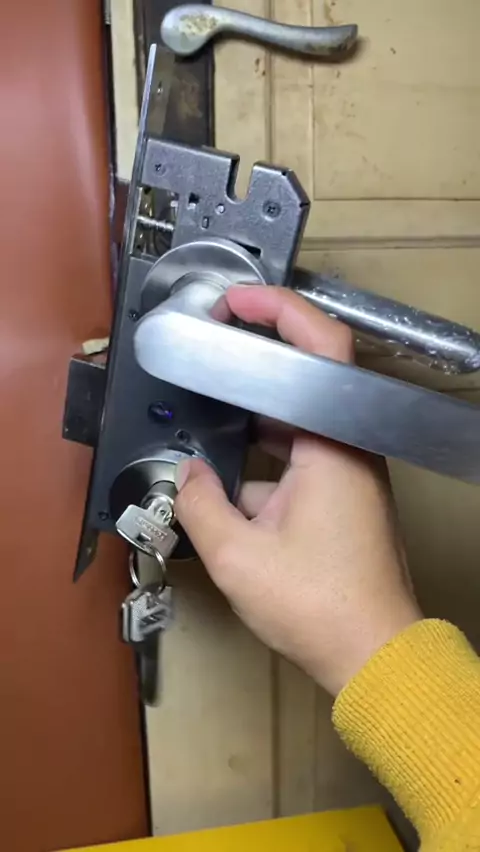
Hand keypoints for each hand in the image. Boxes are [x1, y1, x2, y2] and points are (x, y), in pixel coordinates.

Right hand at [174, 286, 421, 695]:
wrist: (372, 655)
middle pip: (304, 375)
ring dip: (253, 411)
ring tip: (206, 403)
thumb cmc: (319, 606)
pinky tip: (224, 472)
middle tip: (209, 343)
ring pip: (296, 418)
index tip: (231, 303)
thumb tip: (183, 475)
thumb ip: (198, 505)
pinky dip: (262, 452)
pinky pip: (297, 454)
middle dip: (253, 355)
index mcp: (332, 444)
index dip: (276, 310)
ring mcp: (347, 472)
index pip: (317, 347)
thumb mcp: (238, 557)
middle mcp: (346, 447)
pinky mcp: (341, 496)